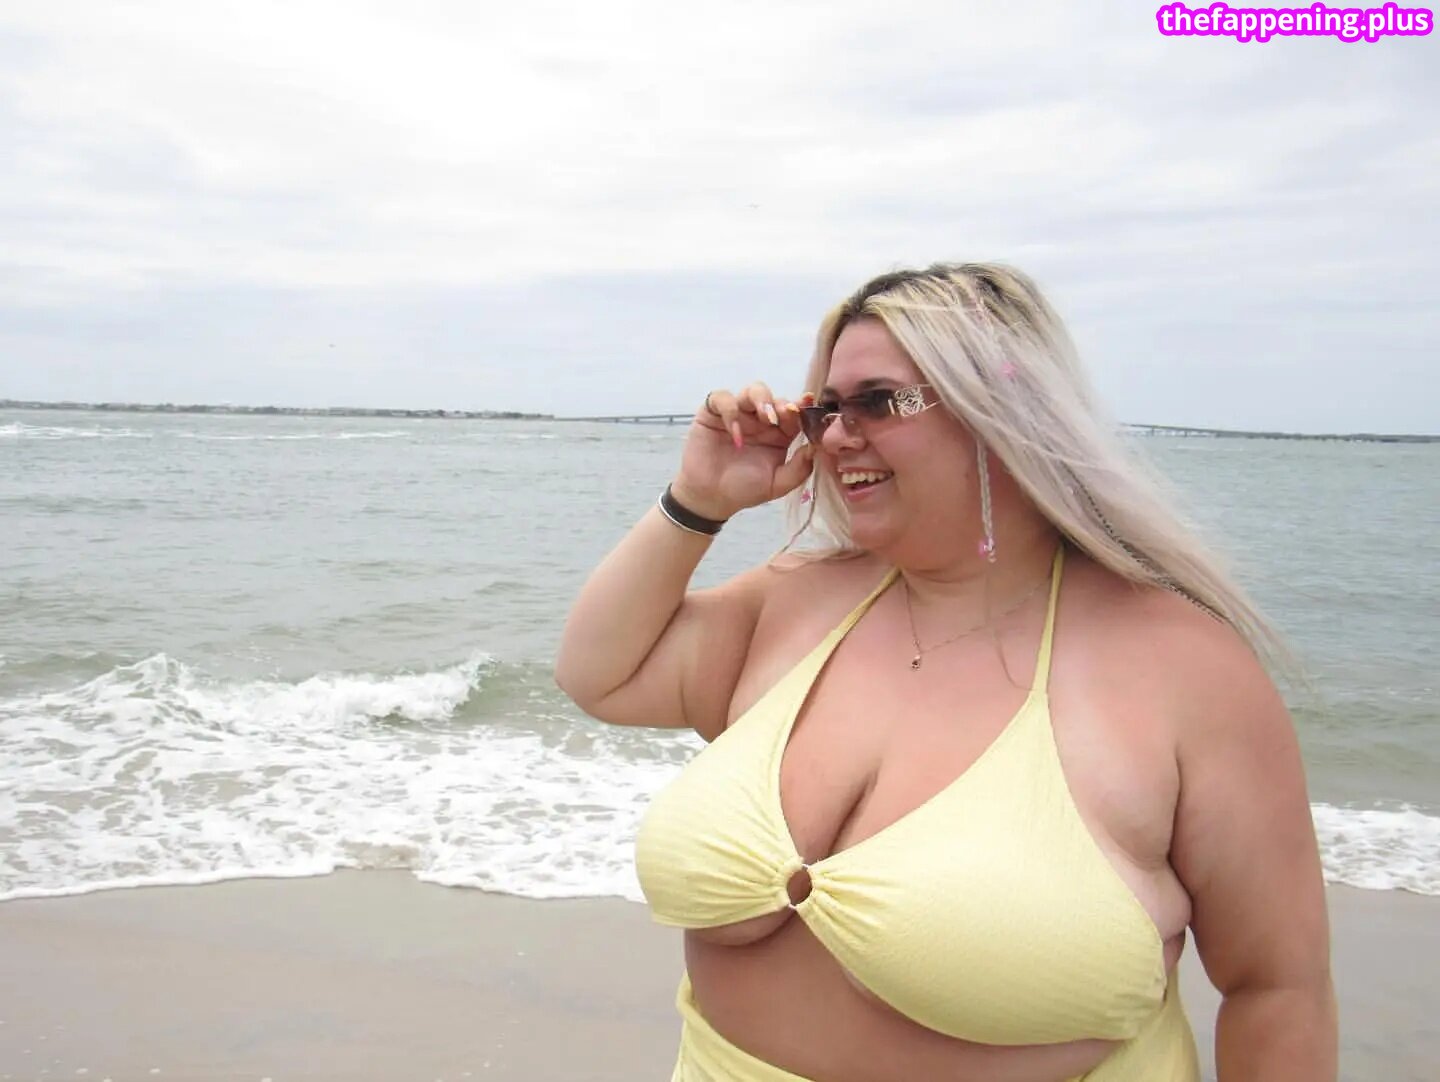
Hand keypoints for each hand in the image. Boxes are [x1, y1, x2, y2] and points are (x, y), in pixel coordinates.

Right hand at [671, 382, 815, 520]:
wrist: (710, 498)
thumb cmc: (744, 490)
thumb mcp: (777, 484)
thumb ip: (799, 469)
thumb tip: (815, 448)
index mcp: (779, 434)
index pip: (794, 414)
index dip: (802, 407)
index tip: (808, 403)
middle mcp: (760, 420)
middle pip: (775, 398)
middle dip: (782, 404)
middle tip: (786, 415)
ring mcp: (738, 414)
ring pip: (753, 390)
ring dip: (761, 399)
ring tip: (766, 417)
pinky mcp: (713, 413)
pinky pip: (722, 398)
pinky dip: (730, 410)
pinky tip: (735, 433)